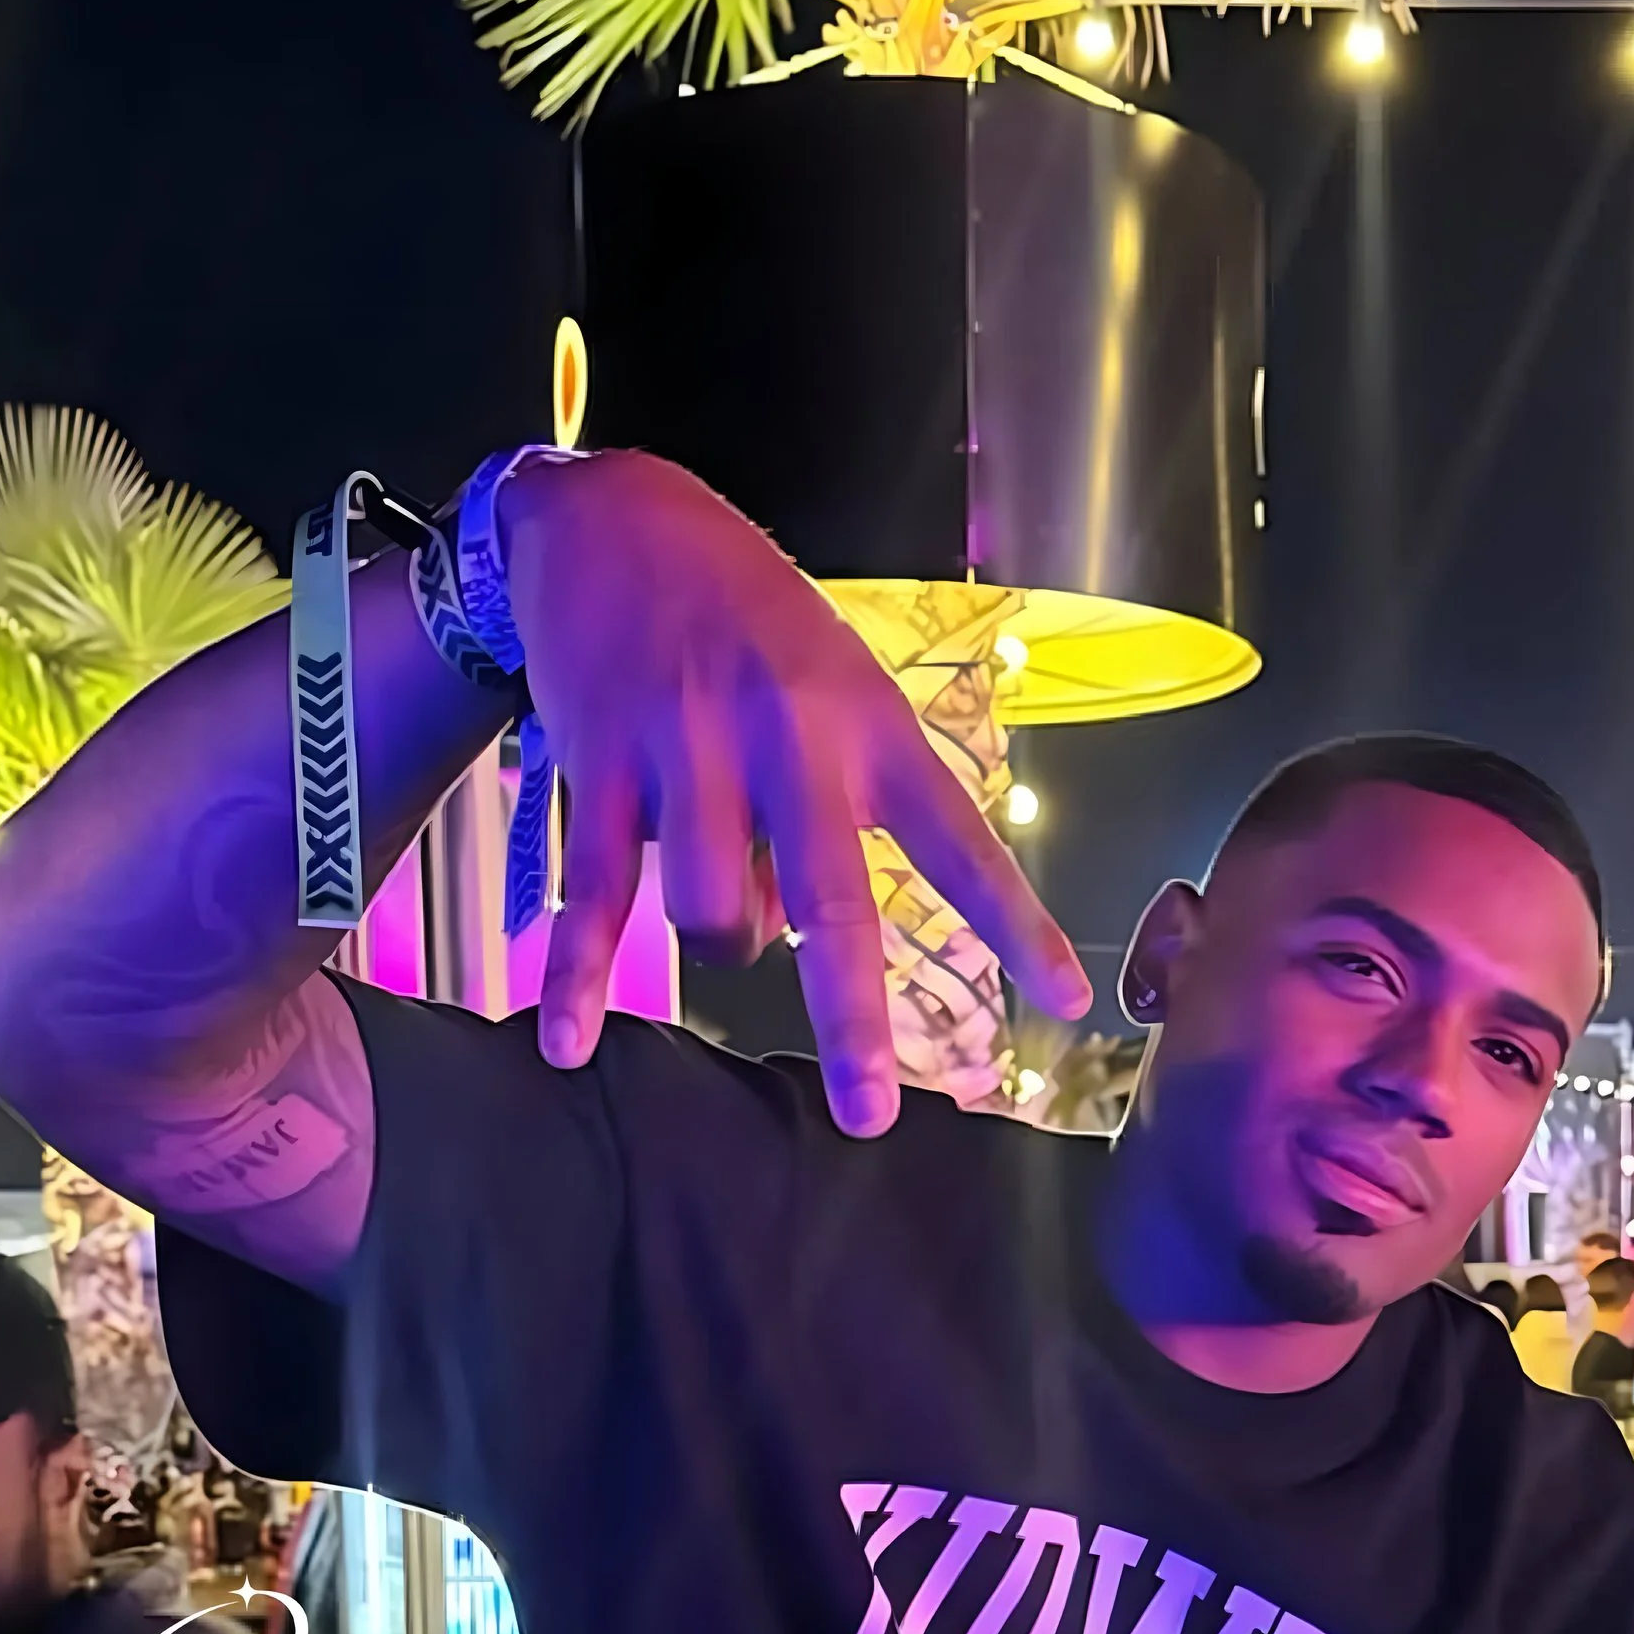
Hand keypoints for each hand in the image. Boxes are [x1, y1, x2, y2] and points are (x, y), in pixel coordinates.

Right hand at [497, 452, 1090, 1126]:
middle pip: (831, 905)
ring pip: (711, 912)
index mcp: (866, 723)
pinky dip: (579, 976)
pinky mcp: (604, 763)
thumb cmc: (743, 620)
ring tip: (717, 908)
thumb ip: (825, 809)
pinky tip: (570, 1042)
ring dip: (719, 943)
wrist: (612, 518)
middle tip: (869, 1115)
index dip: (1012, 925)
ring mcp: (690, 751)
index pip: (959, 840)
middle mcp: (787, 739)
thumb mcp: (824, 685)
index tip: (1063, 1002)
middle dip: (849, 1020)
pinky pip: (595, 894)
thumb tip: (783, 933)